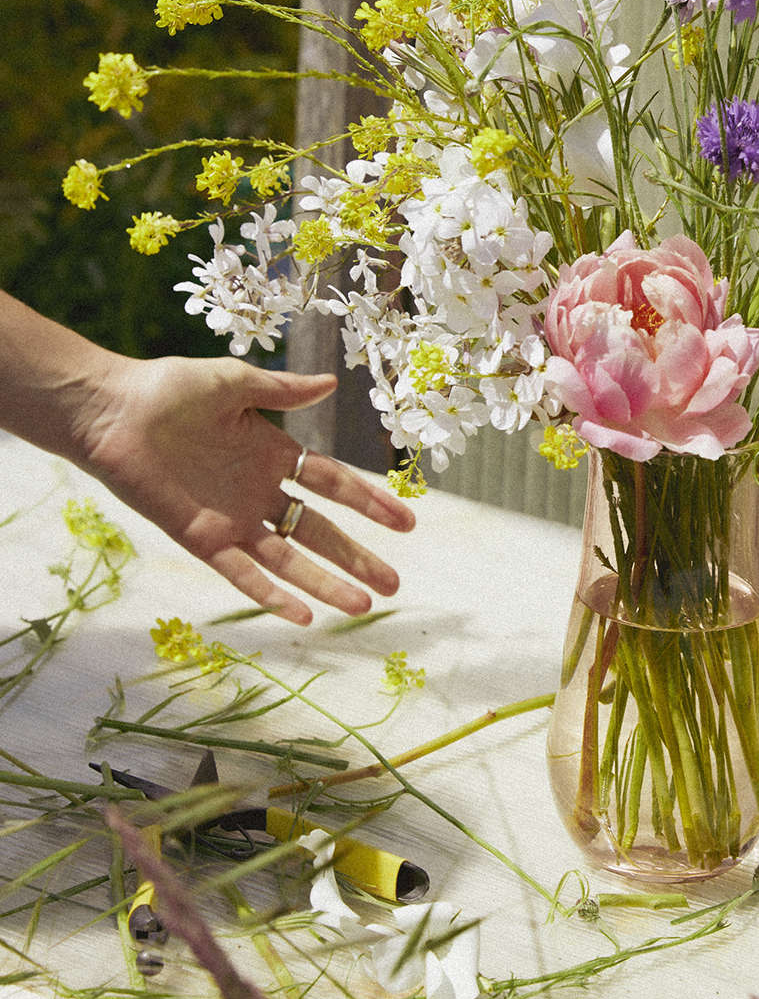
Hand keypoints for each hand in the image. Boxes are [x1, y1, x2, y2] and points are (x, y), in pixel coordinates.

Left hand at [81, 354, 414, 624]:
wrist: (111, 412)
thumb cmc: (168, 388)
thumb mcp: (235, 383)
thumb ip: (283, 390)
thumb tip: (332, 384)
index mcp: (271, 454)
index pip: (333, 484)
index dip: (370, 503)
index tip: (407, 523)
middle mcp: (257, 493)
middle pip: (319, 531)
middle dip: (357, 557)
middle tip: (393, 585)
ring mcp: (231, 520)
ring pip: (289, 560)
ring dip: (325, 583)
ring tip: (363, 606)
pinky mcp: (202, 538)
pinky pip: (243, 573)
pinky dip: (273, 595)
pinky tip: (304, 615)